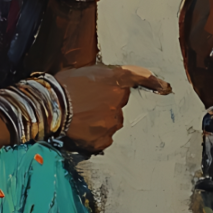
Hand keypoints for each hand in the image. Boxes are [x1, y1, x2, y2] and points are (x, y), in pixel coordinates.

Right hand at [52, 63, 171, 150]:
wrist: (47, 106)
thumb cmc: (61, 86)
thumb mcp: (87, 72)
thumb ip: (106, 79)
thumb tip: (111, 88)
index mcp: (116, 80)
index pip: (141, 78)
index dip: (154, 83)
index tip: (165, 88)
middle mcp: (119, 101)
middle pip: (119, 105)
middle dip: (107, 105)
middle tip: (85, 104)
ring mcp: (113, 123)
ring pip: (111, 123)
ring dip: (100, 121)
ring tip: (78, 117)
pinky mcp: (103, 140)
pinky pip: (102, 139)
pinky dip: (93, 136)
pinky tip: (79, 129)